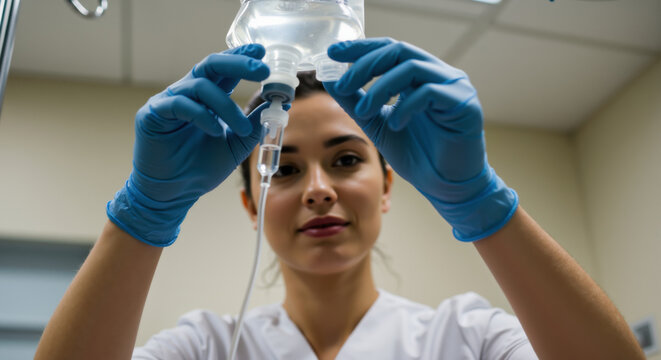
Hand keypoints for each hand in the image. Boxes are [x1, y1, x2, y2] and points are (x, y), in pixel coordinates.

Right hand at [107, 44, 270, 245]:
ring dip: (227, 106)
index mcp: (207, 98)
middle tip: (262, 70)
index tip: (262, 52)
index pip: (224, 70)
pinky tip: (215, 132)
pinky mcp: (153, 115)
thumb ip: (253, 125)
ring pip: (200, 86)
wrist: (174, 193)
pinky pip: (179, 105)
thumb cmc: (200, 168)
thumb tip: (278, 105)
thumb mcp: (236, 145)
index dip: (241, 57)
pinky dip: (202, 116)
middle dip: (238, 64)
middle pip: (211, 65)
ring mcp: (168, 101)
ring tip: (242, 129)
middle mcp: (187, 93)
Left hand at [324, 38, 517, 241]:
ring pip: (411, 67)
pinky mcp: (465, 103)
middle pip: (398, 51)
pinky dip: (406, 106)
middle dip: (365, 65)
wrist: (445, 185)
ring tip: (363, 111)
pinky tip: (395, 125)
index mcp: (419, 75)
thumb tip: (331, 80)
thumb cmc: (417, 154)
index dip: (361, 48)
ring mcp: (454, 86)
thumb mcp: (377, 125)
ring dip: (380, 88)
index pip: (388, 49)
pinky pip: (430, 92)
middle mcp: (438, 74)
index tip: (333, 53)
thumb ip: (356, 102)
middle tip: (343, 85)